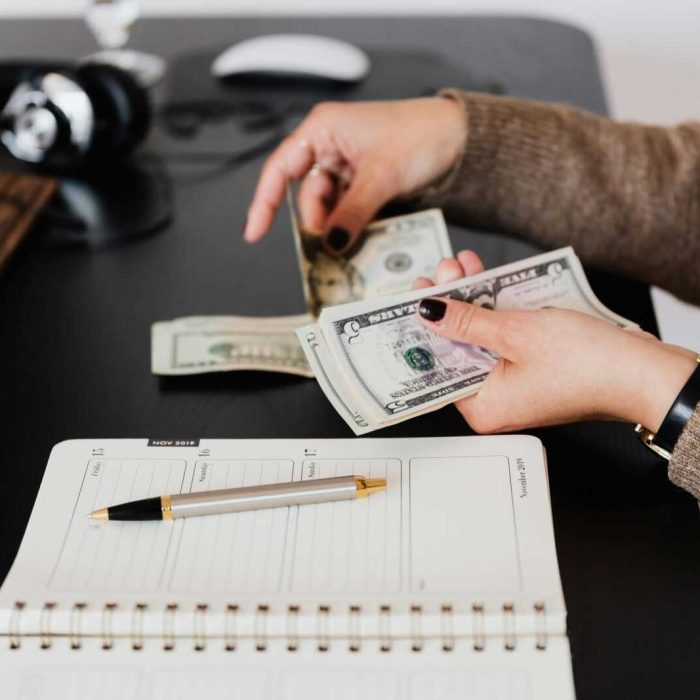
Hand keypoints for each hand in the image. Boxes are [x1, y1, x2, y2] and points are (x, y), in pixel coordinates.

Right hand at [243, 97, 465, 255]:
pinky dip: (353, 226)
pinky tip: (360, 240)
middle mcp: (330, 146)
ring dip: (338, 229)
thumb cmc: (421, 136)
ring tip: (350, 249)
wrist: (461, 139)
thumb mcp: (380, 177)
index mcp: (323, 130)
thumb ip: (351, 213)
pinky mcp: (365, 183)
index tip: (255, 232)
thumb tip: (331, 244)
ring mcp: (348, 167)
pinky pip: (349, 210)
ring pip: (330, 207)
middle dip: (318, 224)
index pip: (281, 168)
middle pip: (308, 195)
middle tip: (329, 252)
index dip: (264, 201)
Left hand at [414, 252, 697, 432]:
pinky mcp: (532, 369)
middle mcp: (494, 402)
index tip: (411, 300)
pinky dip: (495, 311)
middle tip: (439, 275)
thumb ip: (465, 321)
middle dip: (447, 306)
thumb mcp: (513, 333)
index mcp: (481, 407)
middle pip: (456, 348)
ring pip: (479, 339)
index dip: (421, 329)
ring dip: (470, 301)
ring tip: (460, 267)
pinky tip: (486, 280)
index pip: (435, 366)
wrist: (644, 371)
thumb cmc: (586, 363)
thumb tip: (429, 312)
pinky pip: (502, 339)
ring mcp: (514, 385)